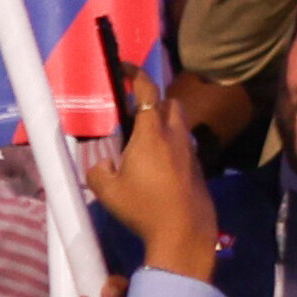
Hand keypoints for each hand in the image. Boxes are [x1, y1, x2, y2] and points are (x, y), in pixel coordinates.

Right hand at [89, 77, 213, 280]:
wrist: (183, 227)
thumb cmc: (144, 206)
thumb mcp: (107, 190)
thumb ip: (98, 171)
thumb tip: (104, 164)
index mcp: (152, 134)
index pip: (149, 93)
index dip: (137, 76)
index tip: (125, 68)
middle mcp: (174, 135)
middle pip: (170, 103)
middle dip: (154, 100)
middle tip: (132, 114)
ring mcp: (189, 149)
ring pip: (179, 122)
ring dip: (163, 122)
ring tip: (141, 142)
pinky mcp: (197, 164)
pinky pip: (183, 143)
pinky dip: (170, 143)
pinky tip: (156, 164)